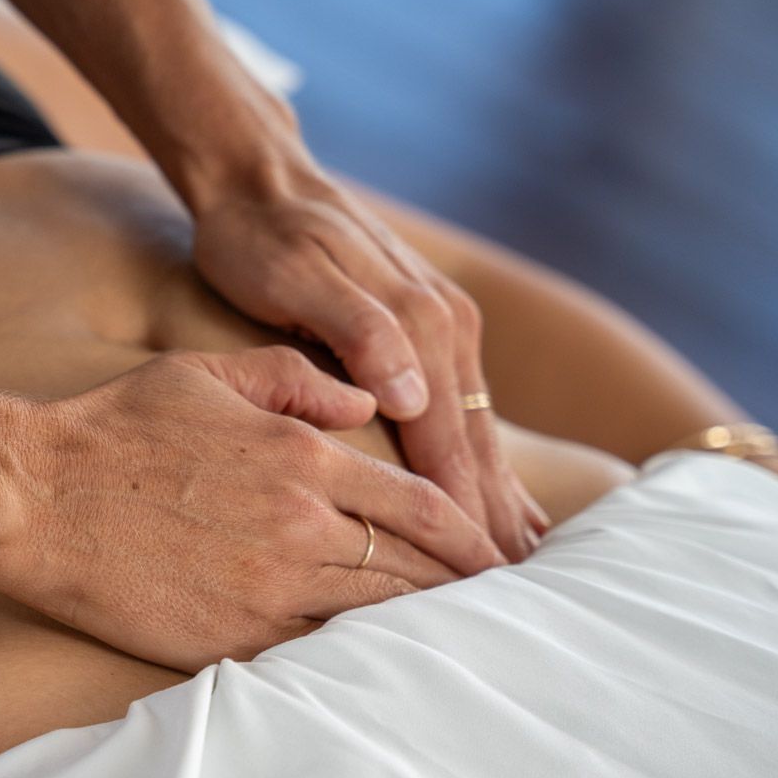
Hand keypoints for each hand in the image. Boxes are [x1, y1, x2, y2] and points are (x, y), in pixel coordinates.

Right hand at [0, 348, 504, 671]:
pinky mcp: (231, 638)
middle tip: (499, 610)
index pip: (420, 506)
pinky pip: (315, 654)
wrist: (37, 498)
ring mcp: (267, 588)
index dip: (469, 536)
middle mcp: (299, 525)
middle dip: (463, 590)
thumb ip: (294, 379)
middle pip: (414, 569)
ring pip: (373, 616)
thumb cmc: (114, 428)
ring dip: (418, 628)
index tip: (495, 556)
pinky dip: (352, 656)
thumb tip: (363, 402)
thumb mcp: (203, 375)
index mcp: (302, 456)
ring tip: (451, 640)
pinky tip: (372, 662)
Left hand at [190, 151, 547, 561]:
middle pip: (474, 444)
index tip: (476, 577)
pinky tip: (495, 499)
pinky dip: (480, 462)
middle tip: (511, 597)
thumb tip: (414, 396)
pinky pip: (463, 413)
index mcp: (418, 323)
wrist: (258, 179)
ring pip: (477, 432)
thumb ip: (358, 331)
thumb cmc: (262, 237)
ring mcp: (443, 328)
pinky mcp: (427, 332)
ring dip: (498, 498)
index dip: (461, 510)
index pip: (445, 438)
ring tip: (518, 564)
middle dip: (492, 521)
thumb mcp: (297, 276)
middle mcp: (445, 327)